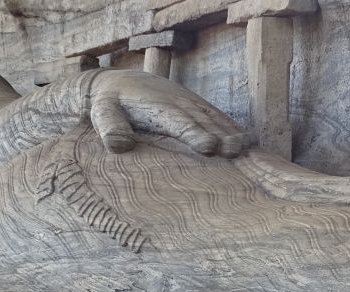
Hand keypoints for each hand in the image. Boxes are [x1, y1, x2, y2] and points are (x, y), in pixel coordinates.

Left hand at [88, 70, 248, 157]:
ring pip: (214, 118)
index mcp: (157, 107)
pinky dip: (232, 128)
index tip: (208, 147)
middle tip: (236, 152)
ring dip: (231, 132)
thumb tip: (119, 145)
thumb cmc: (110, 104)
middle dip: (221, 135)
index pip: (178, 122)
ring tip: (247, 148)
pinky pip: (217, 117)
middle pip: (203, 121)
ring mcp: (190, 103)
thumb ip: (110, 127)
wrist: (121, 83)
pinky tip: (246, 142)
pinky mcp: (196, 107)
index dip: (194, 134)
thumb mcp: (102, 113)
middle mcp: (178, 103)